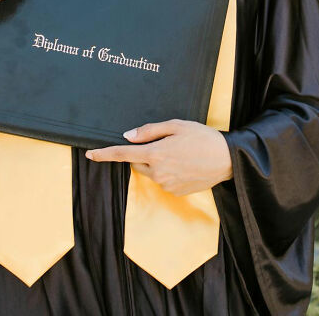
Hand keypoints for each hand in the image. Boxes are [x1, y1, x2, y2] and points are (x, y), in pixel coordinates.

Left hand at [85, 119, 232, 195]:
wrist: (228, 159)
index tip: (90, 154)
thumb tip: (128, 136)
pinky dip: (168, 173)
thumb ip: (149, 131)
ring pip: (150, 172)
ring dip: (156, 163)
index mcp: (156, 153)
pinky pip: (163, 181)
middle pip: (137, 163)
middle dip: (142, 154)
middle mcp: (158, 172)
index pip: (122, 154)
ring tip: (180, 154)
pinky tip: (185, 165)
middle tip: (164, 144)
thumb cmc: (203, 138)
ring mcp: (167, 185)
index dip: (104, 154)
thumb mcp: (176, 125)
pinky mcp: (176, 192)